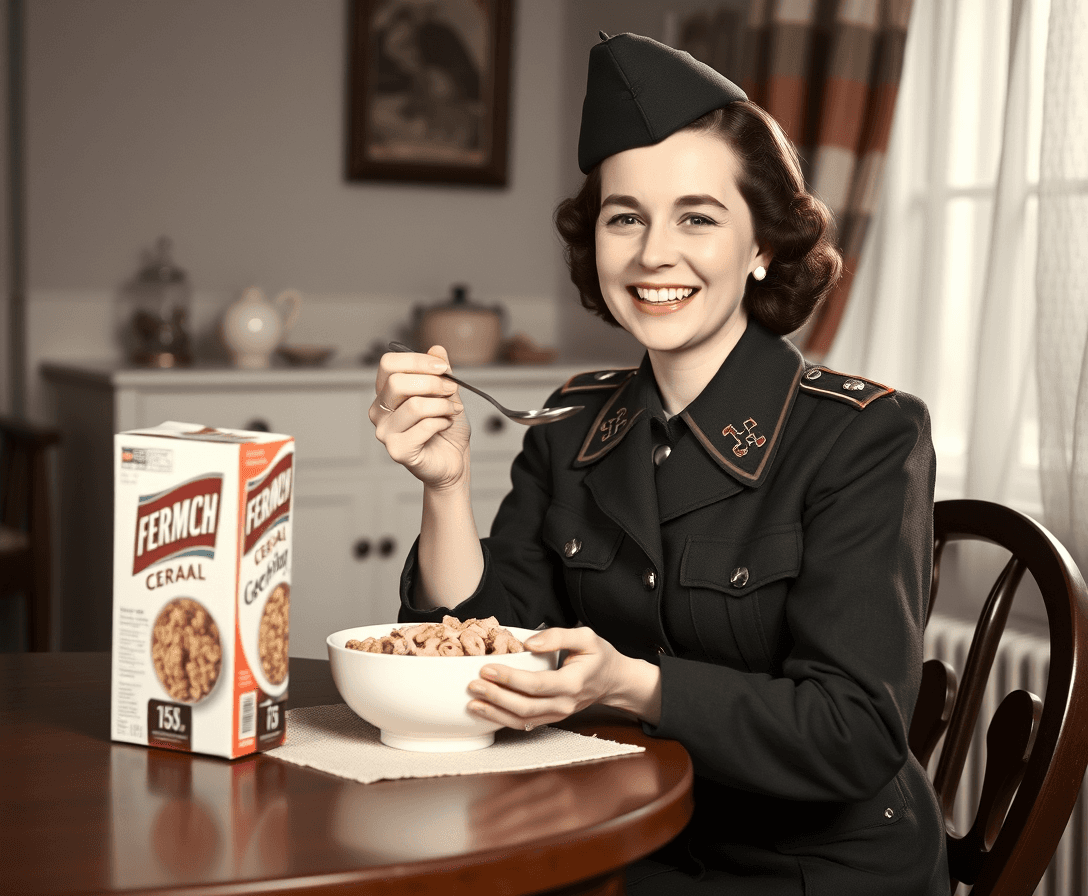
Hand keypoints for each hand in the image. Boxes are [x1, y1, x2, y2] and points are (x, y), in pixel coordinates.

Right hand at [370, 345, 470, 489]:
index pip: (389, 364)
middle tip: (451, 391)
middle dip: (433, 383)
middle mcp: (379, 411)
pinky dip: (442, 423)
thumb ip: (440, 373)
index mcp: (386, 393)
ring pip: (415, 405)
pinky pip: (423, 426)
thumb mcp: (447, 394)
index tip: (443, 367)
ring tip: (451, 411)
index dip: (417, 360)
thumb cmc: (446, 429)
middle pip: (398, 382)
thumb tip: (437, 349)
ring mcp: (385, 432)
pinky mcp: (397, 450)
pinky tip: (445, 426)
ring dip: (442, 406)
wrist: (453, 461)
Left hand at [466, 627, 661, 728]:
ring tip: (472, 703)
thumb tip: (528, 644)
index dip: (510, 678)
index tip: (487, 668)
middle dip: (496, 697)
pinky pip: (525, 724)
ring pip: (522, 721)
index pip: (536, 684)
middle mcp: (564, 704)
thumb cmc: (599, 656)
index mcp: (573, 683)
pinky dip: (503, 720)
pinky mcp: (551, 718)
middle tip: (473, 685)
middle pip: (525, 707)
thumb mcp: (586, 636)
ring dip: (495, 713)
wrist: (613, 681)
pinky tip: (486, 711)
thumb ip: (558, 636)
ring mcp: (558, 714)